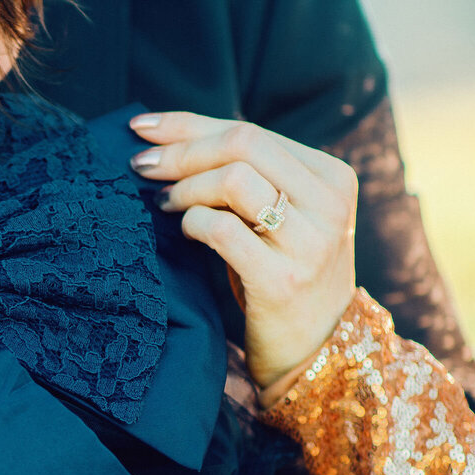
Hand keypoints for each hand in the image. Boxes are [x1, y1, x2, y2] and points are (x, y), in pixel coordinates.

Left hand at [129, 112, 357, 390]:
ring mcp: (311, 242)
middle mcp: (329, 204)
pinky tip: (184, 230)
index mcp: (332, 177)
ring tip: (164, 203)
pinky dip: (194, 222)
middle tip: (142, 167)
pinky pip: (223, 230)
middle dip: (181, 151)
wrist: (316, 350)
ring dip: (186, 187)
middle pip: (243, 145)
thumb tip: (171, 138)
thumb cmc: (282, 275)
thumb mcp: (282, 218)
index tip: (143, 128)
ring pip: (234, 179)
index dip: (189, 124)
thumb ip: (248, 176)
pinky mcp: (283, 280)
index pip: (251, 131)